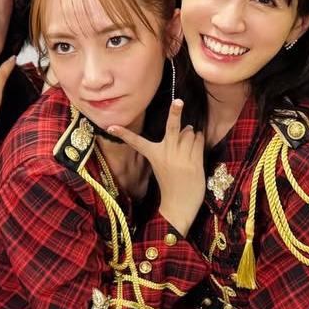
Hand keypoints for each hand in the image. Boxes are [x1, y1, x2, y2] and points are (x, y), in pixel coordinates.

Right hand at [108, 99, 204, 234]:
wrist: (177, 207)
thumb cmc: (170, 184)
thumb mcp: (163, 165)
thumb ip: (173, 144)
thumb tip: (187, 126)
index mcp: (154, 155)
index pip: (136, 142)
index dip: (124, 134)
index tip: (110, 127)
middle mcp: (166, 153)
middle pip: (172, 127)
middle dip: (174, 112)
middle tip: (178, 101)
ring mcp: (180, 157)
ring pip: (189, 132)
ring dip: (191, 134)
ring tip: (188, 146)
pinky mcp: (193, 162)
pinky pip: (198, 141)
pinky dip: (198, 141)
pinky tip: (195, 150)